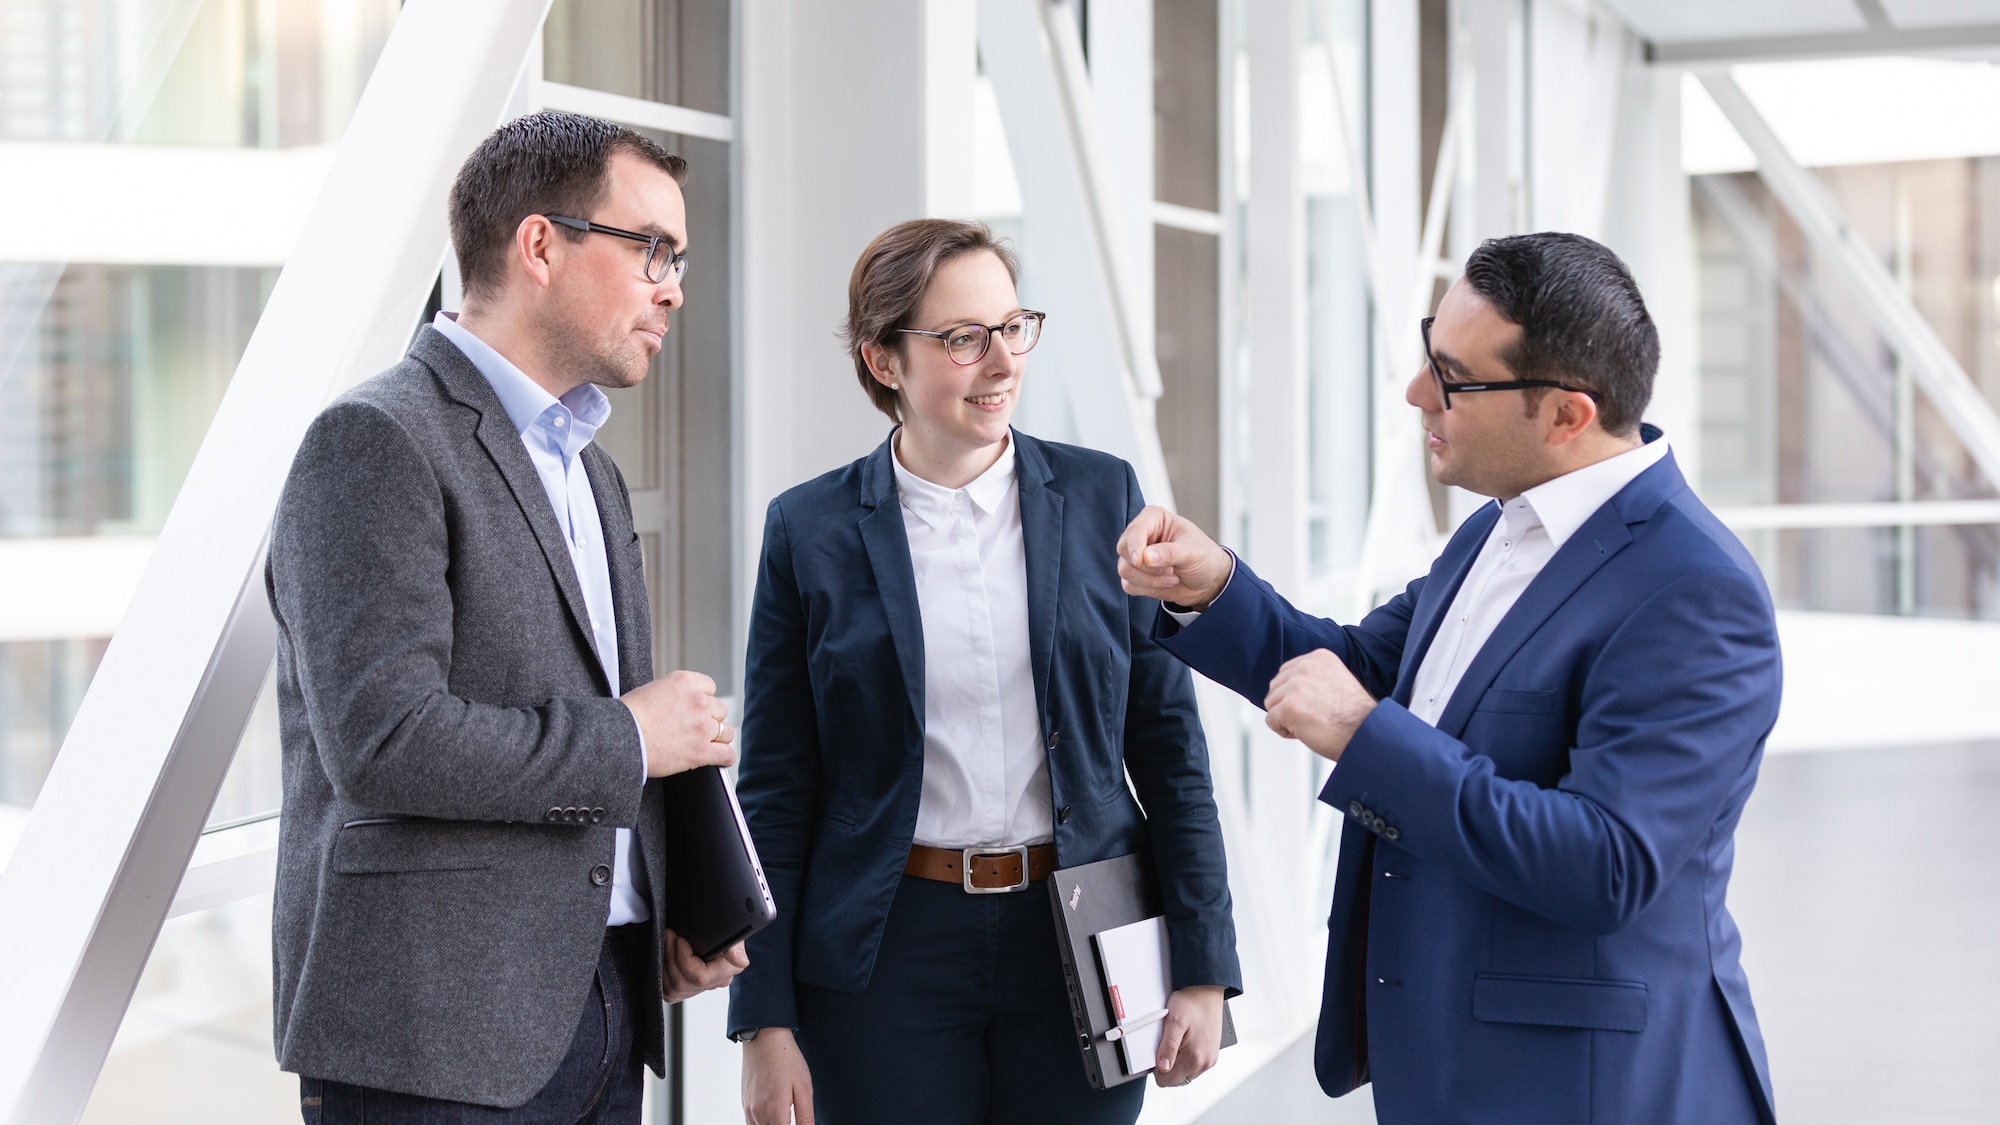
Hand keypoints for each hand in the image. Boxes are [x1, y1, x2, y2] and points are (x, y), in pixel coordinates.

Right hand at [623, 670, 735, 777]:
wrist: (620, 738)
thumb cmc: (627, 717)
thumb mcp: (651, 690)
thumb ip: (673, 693)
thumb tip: (678, 704)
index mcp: (685, 682)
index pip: (710, 687)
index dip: (703, 700)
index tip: (697, 709)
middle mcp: (698, 701)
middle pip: (719, 709)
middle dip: (710, 719)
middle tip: (696, 729)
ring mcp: (702, 726)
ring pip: (726, 731)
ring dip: (719, 738)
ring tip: (709, 744)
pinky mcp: (702, 751)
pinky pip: (727, 754)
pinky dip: (725, 758)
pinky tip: (721, 760)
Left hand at [662, 930, 746, 1003]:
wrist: (715, 929)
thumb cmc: (722, 928)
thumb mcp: (732, 929)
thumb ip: (735, 946)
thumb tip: (740, 961)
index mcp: (726, 971)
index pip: (700, 977)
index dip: (684, 959)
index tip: (680, 939)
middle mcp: (713, 983)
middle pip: (682, 983)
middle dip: (671, 956)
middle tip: (669, 936)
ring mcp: (699, 989)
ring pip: (673, 989)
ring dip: (665, 964)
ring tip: (666, 943)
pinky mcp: (685, 990)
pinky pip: (669, 993)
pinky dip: (663, 975)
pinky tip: (665, 958)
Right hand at [742, 1027, 814, 1124]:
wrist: (765, 1038)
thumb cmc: (787, 1059)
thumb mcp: (804, 1087)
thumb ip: (806, 1117)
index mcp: (776, 1111)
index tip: (800, 1123)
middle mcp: (759, 1113)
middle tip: (793, 1116)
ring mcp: (749, 1109)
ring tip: (785, 1116)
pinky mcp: (745, 1103)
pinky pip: (751, 1124)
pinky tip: (773, 1118)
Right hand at [1116, 505, 1233, 609]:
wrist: (1209, 582)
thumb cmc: (1204, 557)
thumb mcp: (1192, 552)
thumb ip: (1169, 553)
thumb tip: (1146, 557)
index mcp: (1154, 519)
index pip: (1135, 529)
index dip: (1135, 546)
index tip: (1140, 560)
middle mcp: (1142, 535)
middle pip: (1123, 549)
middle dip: (1146, 566)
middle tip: (1170, 570)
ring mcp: (1137, 556)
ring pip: (1125, 570)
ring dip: (1150, 580)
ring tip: (1173, 577)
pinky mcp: (1136, 576)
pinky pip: (1128, 585)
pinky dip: (1147, 589)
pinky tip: (1165, 584)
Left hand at [1153, 985, 1224, 1086]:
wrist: (1207, 990)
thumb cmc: (1190, 1002)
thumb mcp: (1173, 1022)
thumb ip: (1167, 1047)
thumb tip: (1163, 1068)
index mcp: (1194, 1058)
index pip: (1166, 1081)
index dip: (1157, 1067)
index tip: (1158, 1051)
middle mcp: (1205, 1063)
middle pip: (1176, 1079)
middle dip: (1168, 1064)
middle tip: (1168, 1042)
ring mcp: (1210, 1059)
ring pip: (1185, 1073)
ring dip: (1177, 1061)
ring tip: (1178, 1039)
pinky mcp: (1212, 1054)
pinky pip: (1194, 1065)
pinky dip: (1186, 1057)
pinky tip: (1185, 1040)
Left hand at [1264, 649, 1377, 760]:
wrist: (1366, 734)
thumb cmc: (1354, 716)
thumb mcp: (1334, 682)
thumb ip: (1312, 677)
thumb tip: (1285, 685)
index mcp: (1318, 657)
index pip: (1287, 673)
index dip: (1295, 695)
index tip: (1315, 705)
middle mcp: (1306, 666)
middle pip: (1276, 687)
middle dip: (1288, 706)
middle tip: (1313, 717)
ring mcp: (1296, 686)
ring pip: (1271, 704)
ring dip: (1286, 718)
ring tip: (1311, 724)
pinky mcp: (1289, 706)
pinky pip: (1271, 721)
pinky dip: (1284, 731)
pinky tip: (1305, 732)